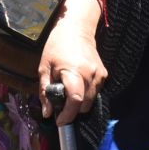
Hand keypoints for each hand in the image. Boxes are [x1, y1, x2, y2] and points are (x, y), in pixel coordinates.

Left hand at [40, 0, 106, 125]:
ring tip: (68, 94)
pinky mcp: (104, 74)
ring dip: (80, 104)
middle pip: (85, 105)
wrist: (76, 29)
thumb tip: (47, 113)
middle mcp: (91, 75)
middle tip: (60, 106)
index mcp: (74, 72)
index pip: (75, 101)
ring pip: (91, 101)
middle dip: (72, 111)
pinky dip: (86, 95)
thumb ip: (45, 91)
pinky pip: (96, 92)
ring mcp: (100, 75)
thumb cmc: (56, 46)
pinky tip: (77, 86)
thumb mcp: (44, 68)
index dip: (67, 115)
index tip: (59, 121)